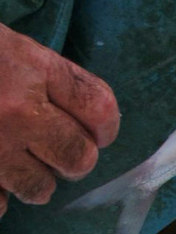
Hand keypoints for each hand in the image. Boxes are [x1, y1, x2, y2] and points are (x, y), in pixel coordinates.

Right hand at [0, 24, 119, 216]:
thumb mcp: (3, 45)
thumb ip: (43, 77)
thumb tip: (82, 117)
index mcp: (31, 69)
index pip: (101, 108)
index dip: (107, 126)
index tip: (100, 132)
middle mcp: (17, 111)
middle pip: (79, 157)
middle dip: (74, 159)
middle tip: (58, 153)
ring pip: (40, 189)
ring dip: (34, 182)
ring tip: (13, 163)